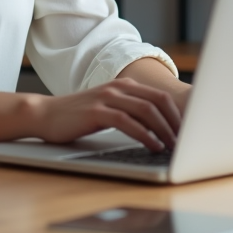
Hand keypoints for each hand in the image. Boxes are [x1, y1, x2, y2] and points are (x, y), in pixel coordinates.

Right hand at [28, 78, 182, 150]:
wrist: (45, 114)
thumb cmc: (77, 116)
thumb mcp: (107, 108)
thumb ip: (129, 111)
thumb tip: (158, 129)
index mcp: (123, 85)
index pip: (160, 97)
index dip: (178, 114)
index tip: (188, 133)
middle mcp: (117, 88)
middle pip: (158, 101)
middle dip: (176, 122)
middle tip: (186, 141)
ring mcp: (107, 98)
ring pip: (146, 111)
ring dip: (164, 130)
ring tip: (173, 147)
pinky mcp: (97, 112)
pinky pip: (128, 122)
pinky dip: (145, 135)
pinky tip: (153, 145)